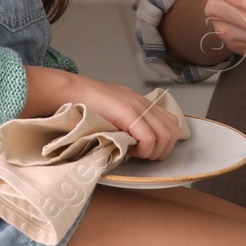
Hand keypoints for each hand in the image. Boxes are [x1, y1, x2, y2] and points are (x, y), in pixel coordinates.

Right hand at [68, 74, 185, 160]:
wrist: (72, 91)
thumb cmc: (88, 103)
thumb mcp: (115, 112)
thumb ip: (129, 122)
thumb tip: (136, 142)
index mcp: (143, 104)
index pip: (172, 124)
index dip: (165, 143)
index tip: (146, 150)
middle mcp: (144, 104)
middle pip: (173, 132)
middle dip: (162, 150)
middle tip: (143, 154)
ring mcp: (138, 107)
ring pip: (165, 136)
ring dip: (153, 151)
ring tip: (136, 152)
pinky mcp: (129, 113)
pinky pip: (149, 138)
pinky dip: (143, 150)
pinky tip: (129, 149)